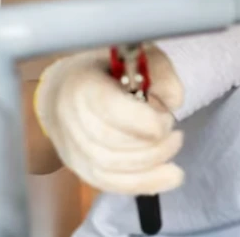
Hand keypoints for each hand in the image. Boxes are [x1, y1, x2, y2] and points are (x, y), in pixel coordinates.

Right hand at [33, 45, 184, 195]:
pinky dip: (142, 184)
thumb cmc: (106, 68)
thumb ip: (160, 72)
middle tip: (175, 134)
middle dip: (152, 146)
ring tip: (173, 149)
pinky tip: (168, 178)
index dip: (144, 121)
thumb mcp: (137, 55)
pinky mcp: (78, 166)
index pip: (110, 110)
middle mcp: (71, 118)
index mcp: (84, 84)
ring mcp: (71, 146)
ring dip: (151, 167)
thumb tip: (174, 101)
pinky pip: (109, 184)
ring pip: (110, 170)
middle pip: (111, 145)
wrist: (64, 87)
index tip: (167, 118)